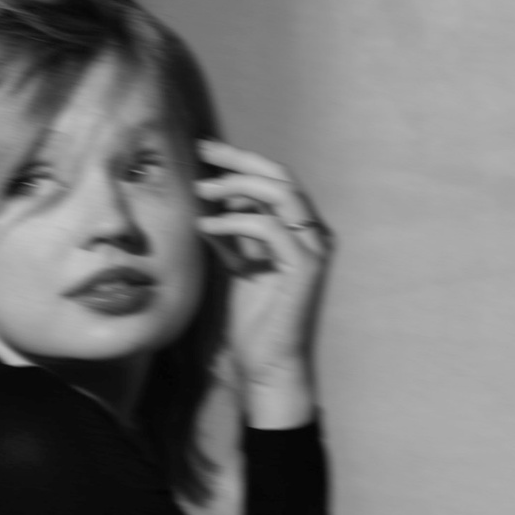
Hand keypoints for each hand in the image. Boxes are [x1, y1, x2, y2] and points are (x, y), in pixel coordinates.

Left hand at [194, 139, 333, 411]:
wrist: (267, 364)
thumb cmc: (253, 321)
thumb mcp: (239, 265)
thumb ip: (234, 233)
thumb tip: (212, 202)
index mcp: (301, 231)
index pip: (275, 181)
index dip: (242, 161)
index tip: (205, 150)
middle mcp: (314, 235)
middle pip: (281, 178)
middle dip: (240, 161)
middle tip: (202, 152)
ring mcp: (314, 250)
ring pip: (280, 194)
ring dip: (236, 187)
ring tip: (199, 190)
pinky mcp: (306, 268)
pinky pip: (269, 228)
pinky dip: (234, 222)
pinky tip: (204, 227)